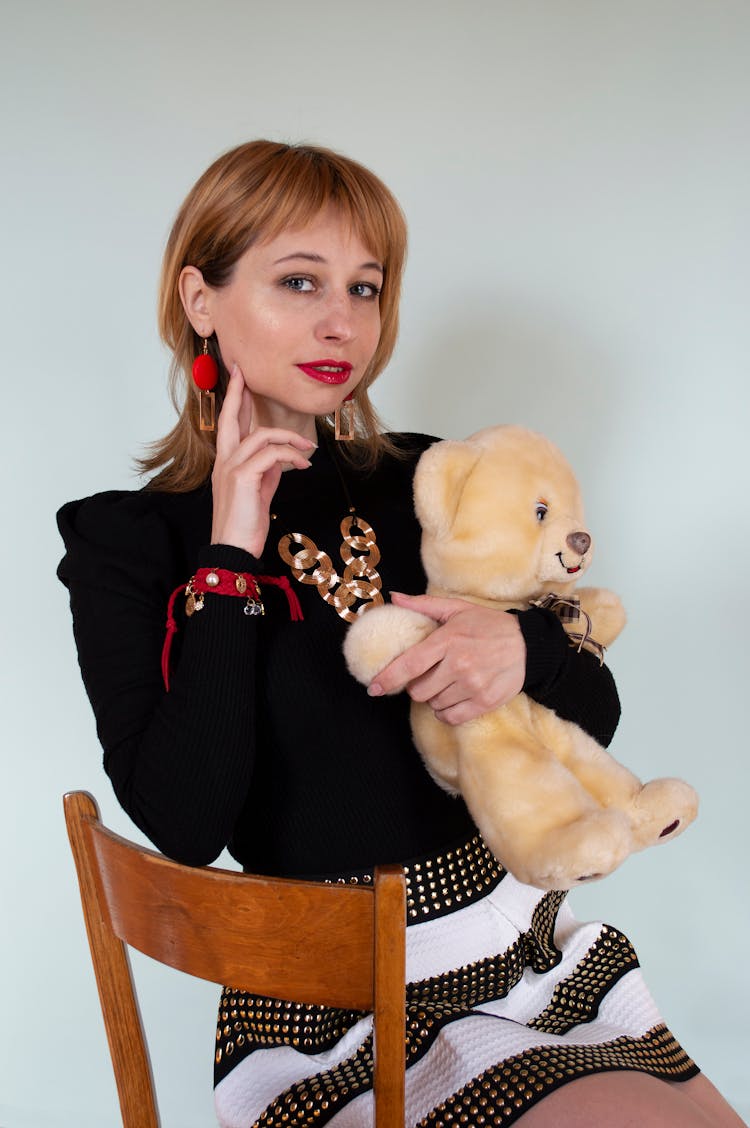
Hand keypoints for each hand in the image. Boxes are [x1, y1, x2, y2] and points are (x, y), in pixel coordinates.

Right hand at [210, 366, 315, 554]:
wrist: (233, 549)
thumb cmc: (244, 524)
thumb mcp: (259, 491)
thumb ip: (266, 471)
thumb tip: (281, 457)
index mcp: (226, 463)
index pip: (229, 425)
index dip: (235, 401)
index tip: (240, 379)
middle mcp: (223, 461)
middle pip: (230, 418)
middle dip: (239, 393)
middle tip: (243, 372)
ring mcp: (230, 467)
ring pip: (261, 435)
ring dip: (290, 438)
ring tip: (308, 447)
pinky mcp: (241, 476)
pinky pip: (272, 454)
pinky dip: (291, 455)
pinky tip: (303, 465)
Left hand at [368, 592, 525, 724]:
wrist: (529, 644)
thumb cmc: (489, 625)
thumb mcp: (458, 609)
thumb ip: (424, 605)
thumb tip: (394, 598)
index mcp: (448, 641)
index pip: (410, 665)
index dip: (388, 678)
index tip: (374, 687)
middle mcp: (459, 665)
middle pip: (419, 691)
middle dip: (417, 686)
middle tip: (429, 675)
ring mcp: (473, 685)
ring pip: (434, 705)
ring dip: (434, 698)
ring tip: (447, 683)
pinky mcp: (484, 702)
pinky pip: (451, 717)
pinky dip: (446, 712)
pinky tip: (452, 699)